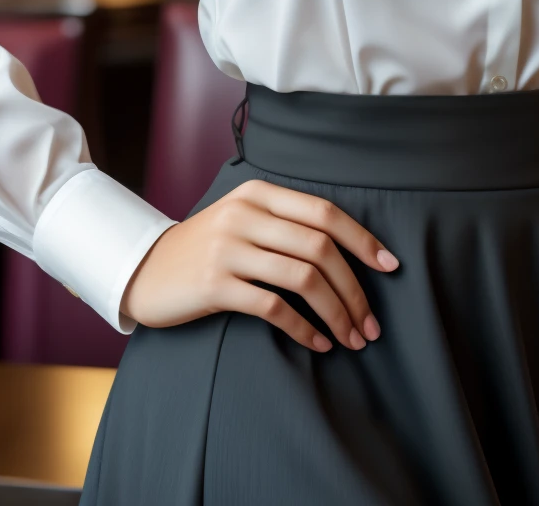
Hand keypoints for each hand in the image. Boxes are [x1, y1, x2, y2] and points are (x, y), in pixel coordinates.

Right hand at [122, 178, 398, 352]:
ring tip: (352, 339)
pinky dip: (303, 328)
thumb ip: (287, 224)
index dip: (363, 240)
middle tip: (371, 324)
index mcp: (261, 194)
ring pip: (303, 278)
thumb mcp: (245, 220)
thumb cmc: (209, 248)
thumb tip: (351, 251)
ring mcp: (229, 247)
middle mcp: (246, 214)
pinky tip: (318, 344)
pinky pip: (273, 307)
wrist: (147, 269)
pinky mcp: (215, 283)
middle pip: (320, 248)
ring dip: (336, 313)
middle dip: (355, 289)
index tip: (391, 267)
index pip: (325, 213)